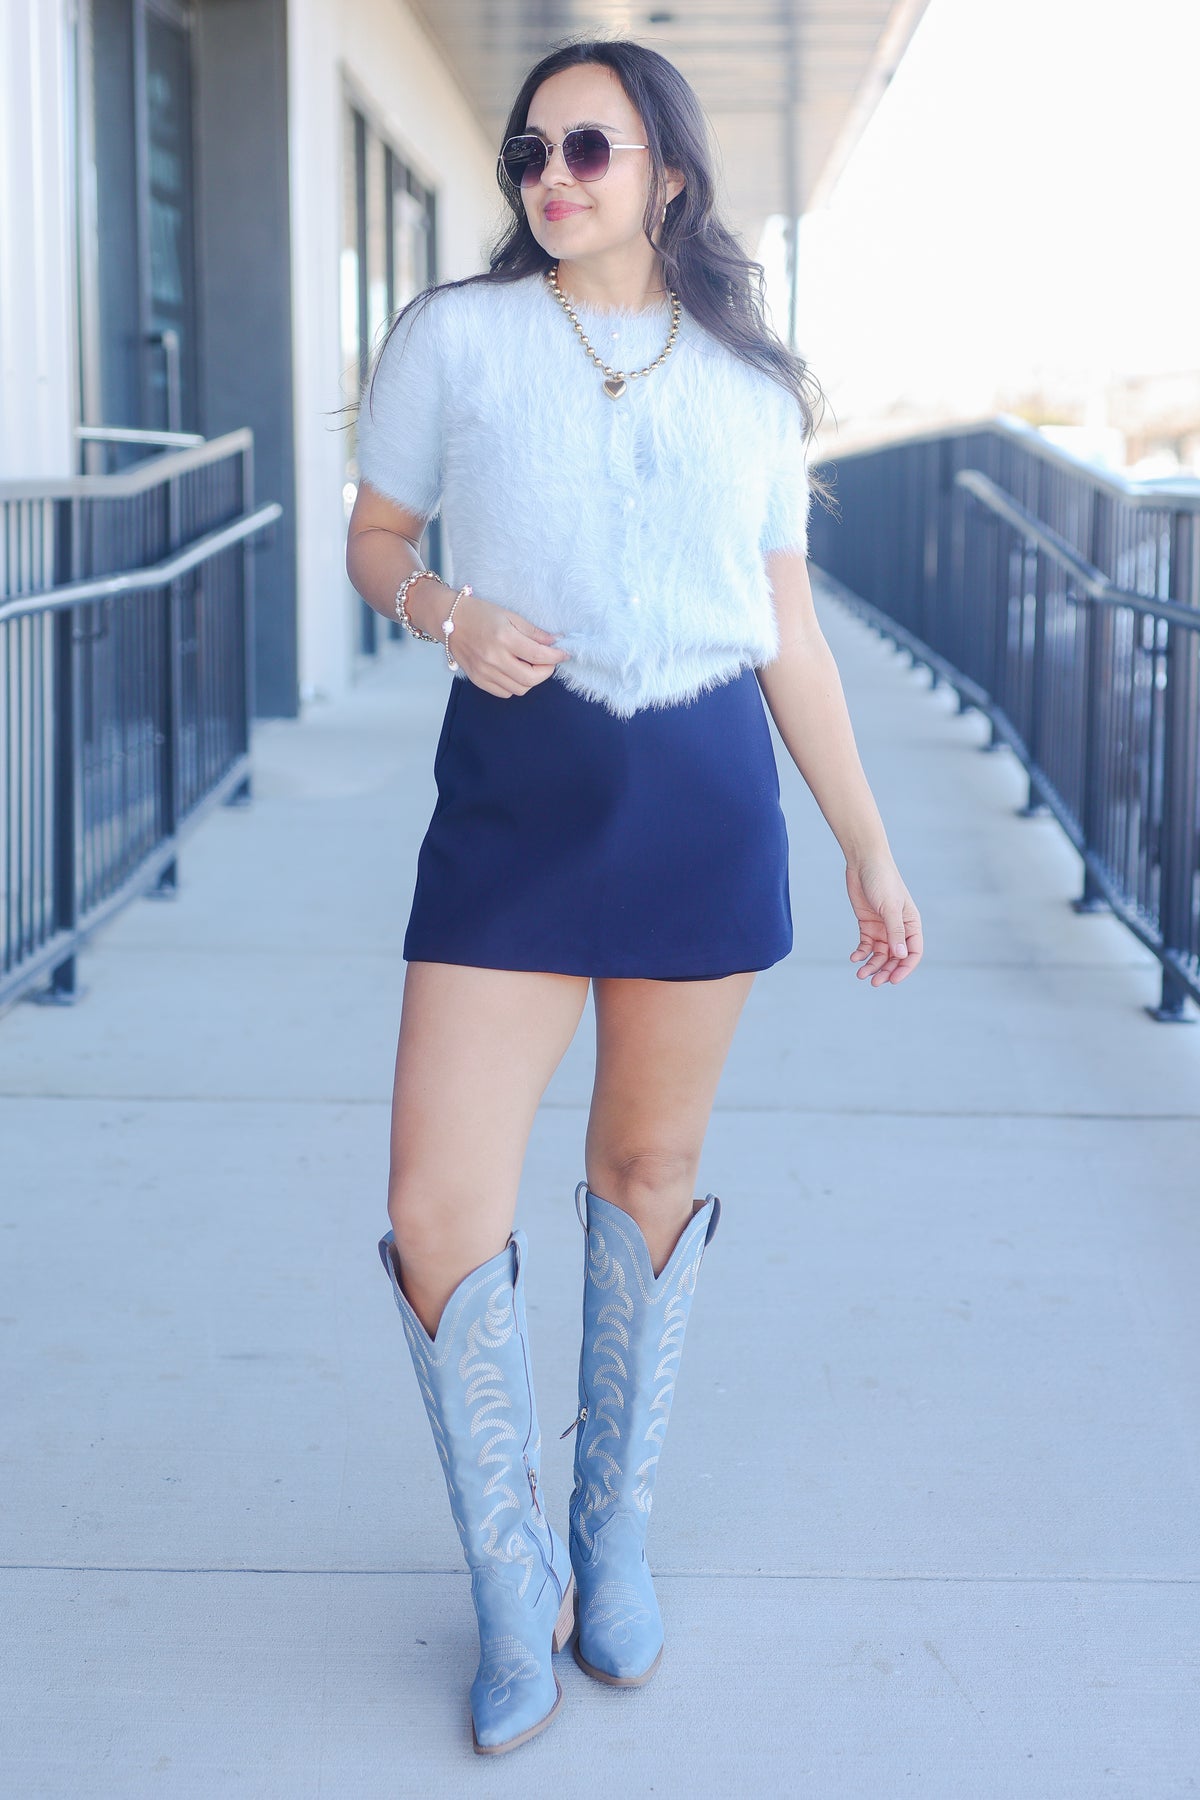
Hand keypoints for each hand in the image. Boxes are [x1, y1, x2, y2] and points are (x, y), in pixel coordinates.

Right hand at [444, 590, 570, 697]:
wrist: (449, 620)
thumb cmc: (479, 613)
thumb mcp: (509, 615)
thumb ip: (533, 632)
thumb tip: (555, 642)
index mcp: (504, 638)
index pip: (538, 655)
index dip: (556, 657)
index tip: (563, 654)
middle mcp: (494, 658)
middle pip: (531, 678)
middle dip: (546, 671)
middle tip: (548, 662)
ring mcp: (484, 672)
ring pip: (519, 688)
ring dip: (531, 679)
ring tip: (531, 666)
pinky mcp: (478, 680)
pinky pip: (504, 692)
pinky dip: (515, 685)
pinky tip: (515, 672)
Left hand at [846, 855, 922, 986]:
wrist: (863, 862)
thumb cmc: (882, 880)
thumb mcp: (890, 907)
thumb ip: (895, 932)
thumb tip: (901, 956)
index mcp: (911, 924)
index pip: (913, 953)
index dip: (905, 968)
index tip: (893, 980)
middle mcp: (899, 928)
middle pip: (895, 957)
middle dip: (886, 971)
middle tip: (873, 982)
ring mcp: (882, 927)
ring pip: (880, 954)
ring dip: (872, 965)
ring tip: (860, 974)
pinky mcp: (867, 924)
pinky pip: (866, 945)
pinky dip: (861, 953)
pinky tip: (854, 958)